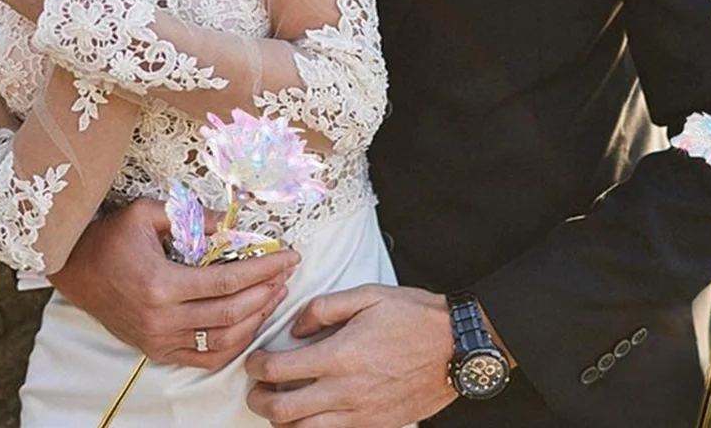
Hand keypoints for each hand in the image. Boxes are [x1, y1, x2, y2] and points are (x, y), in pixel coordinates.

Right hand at [49, 198, 300, 370]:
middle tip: (288, 271)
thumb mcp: (147, 212)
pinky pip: (204, 358)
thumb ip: (193, 216)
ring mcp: (159, 340)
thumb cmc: (111, 236)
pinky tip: (251, 322)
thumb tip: (235, 220)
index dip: (264, 269)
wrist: (75, 268)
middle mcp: (161, 319)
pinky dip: (234, 345)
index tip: (290, 255)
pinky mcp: (156, 350)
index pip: (228, 281)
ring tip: (276, 292)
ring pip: (223, 340)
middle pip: (232, 313)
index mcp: (161, 285)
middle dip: (267, 291)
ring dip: (256, 317)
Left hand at [245, 285, 457, 426]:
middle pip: (282, 411)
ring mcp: (359, 414)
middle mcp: (345, 391)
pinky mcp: (374, 426)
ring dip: (283, 420)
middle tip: (256, 388)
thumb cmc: (415, 317)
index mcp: (340, 355)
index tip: (254, 360)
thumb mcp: (368, 295)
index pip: (278, 370)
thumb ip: (325, 307)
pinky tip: (312, 415)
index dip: (256, 366)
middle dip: (259, 400)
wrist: (456, 347)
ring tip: (281, 403)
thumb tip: (297, 325)